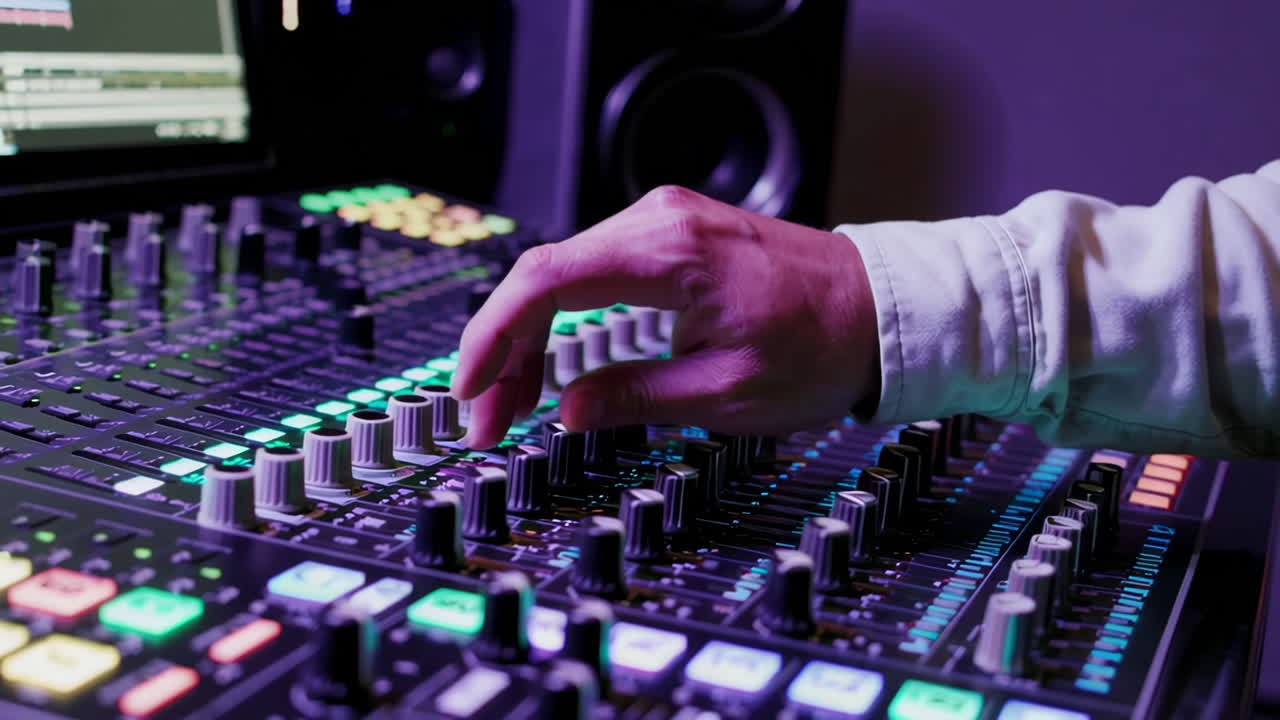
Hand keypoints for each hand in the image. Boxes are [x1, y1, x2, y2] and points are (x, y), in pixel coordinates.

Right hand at [452, 186, 879, 447]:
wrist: (879, 308)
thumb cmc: (823, 346)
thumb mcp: (728, 393)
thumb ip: (636, 398)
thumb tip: (568, 409)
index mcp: (670, 251)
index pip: (546, 280)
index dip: (493, 336)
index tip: (472, 389)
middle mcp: (660, 220)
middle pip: (543, 276)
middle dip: (504, 351)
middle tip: (488, 418)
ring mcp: (665, 222)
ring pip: (562, 274)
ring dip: (529, 338)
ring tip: (513, 403)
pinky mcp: (672, 236)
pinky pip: (594, 271)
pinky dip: (563, 318)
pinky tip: (551, 364)